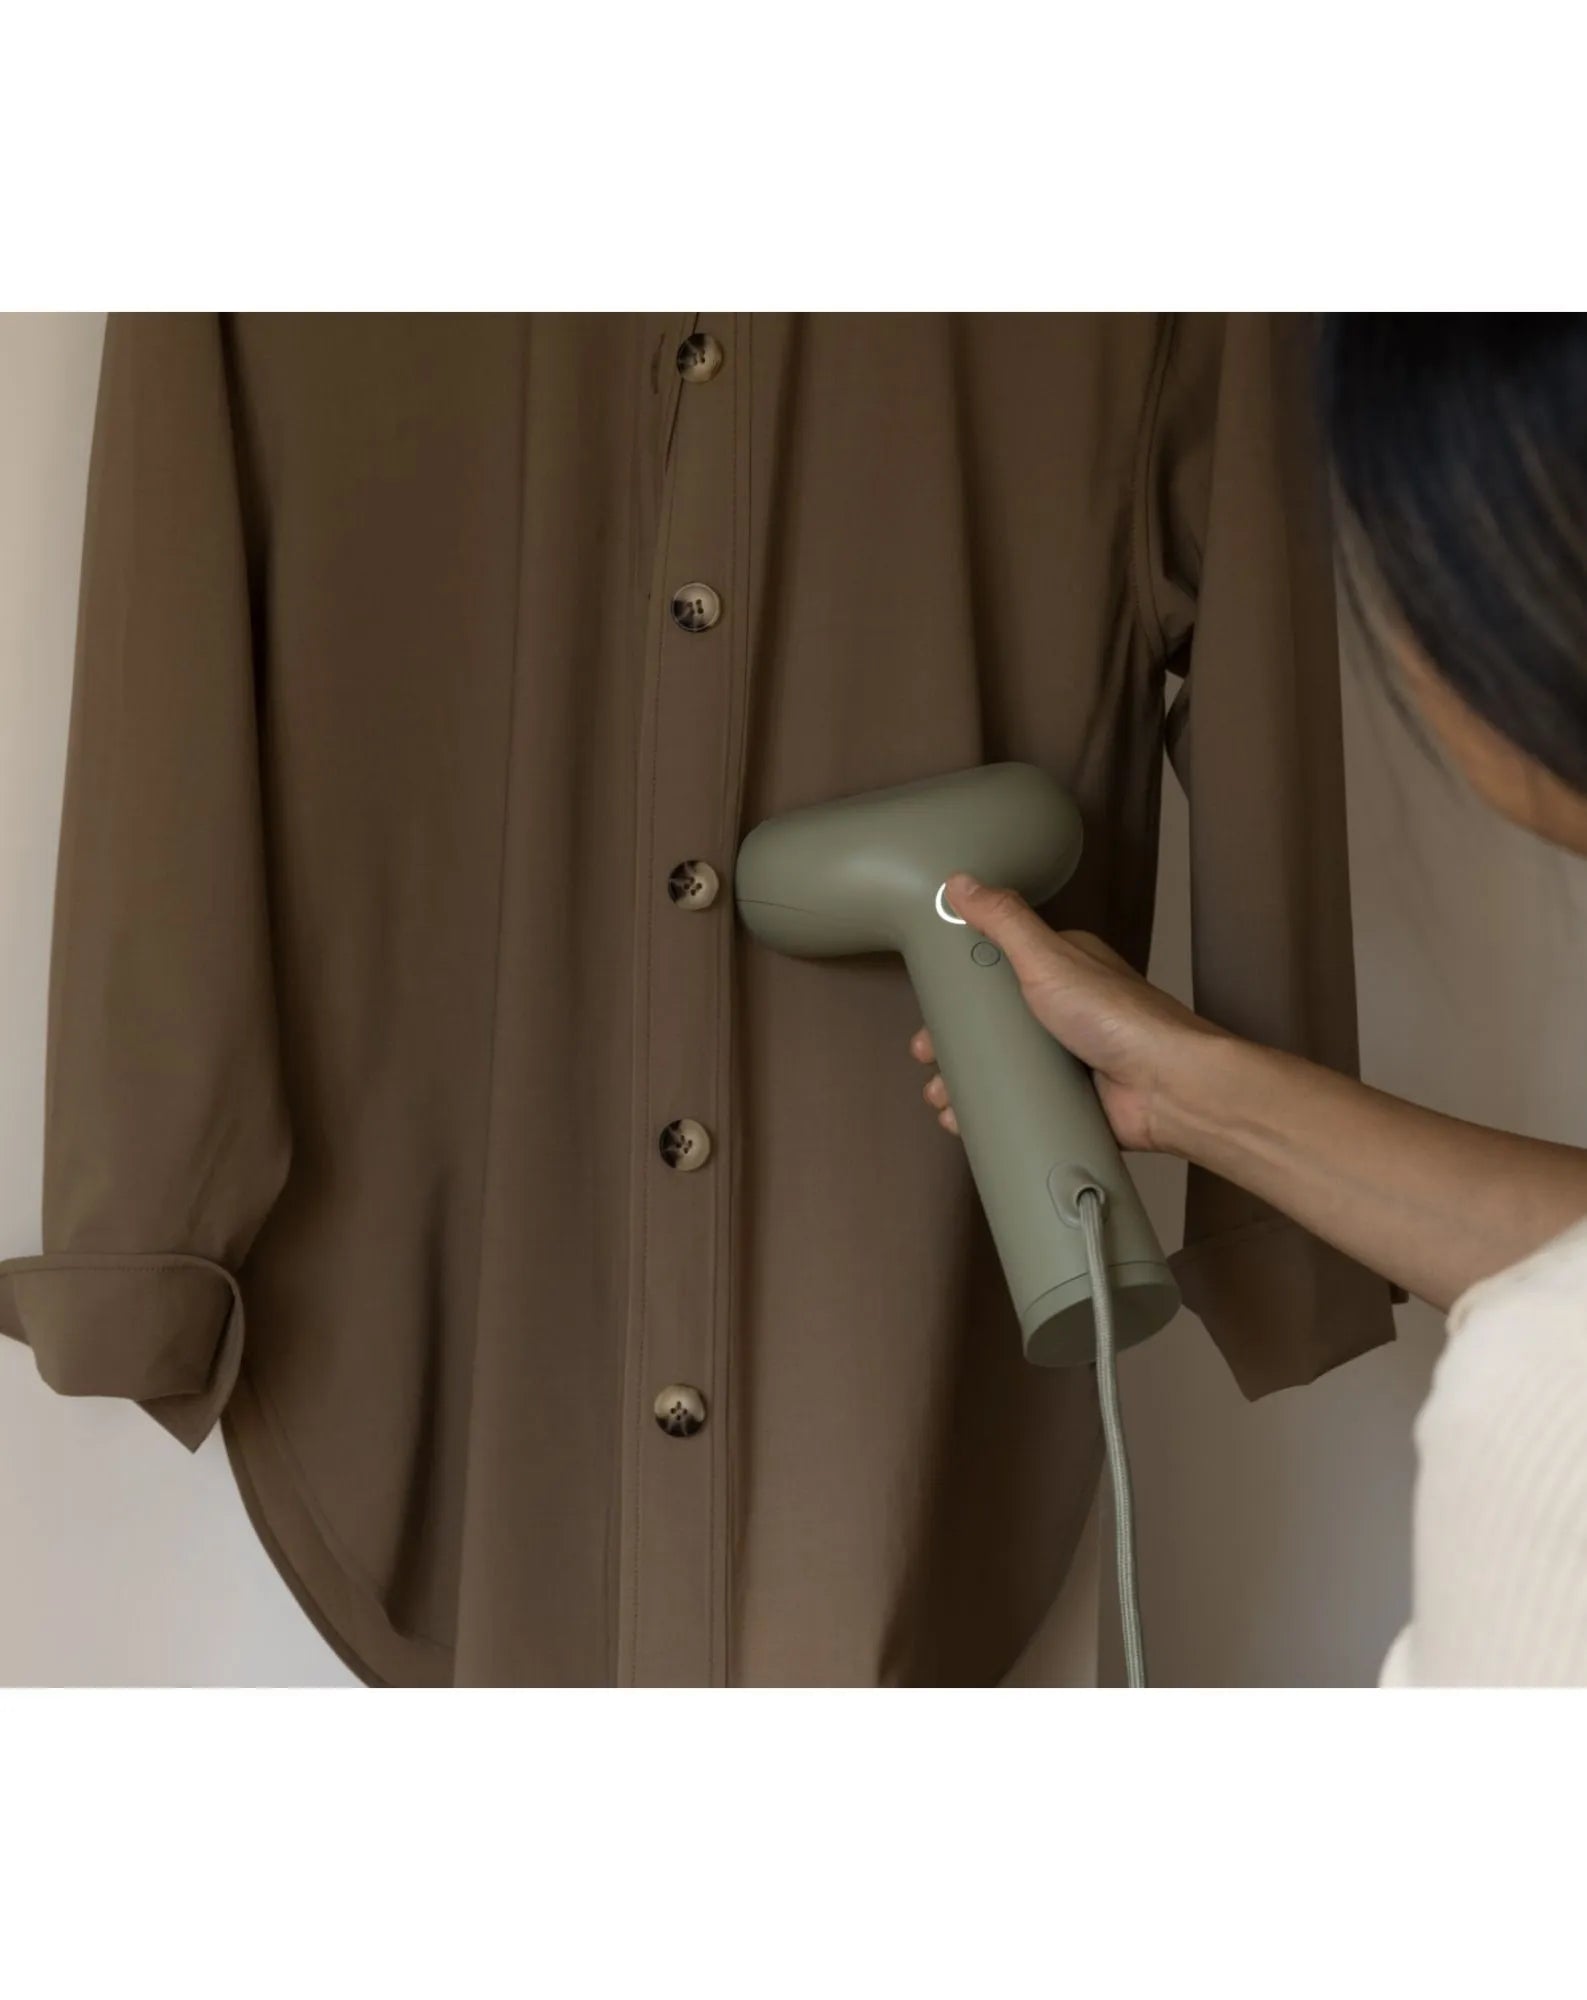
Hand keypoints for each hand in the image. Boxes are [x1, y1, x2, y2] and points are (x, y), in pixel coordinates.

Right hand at [910, 871, 1223, 1154]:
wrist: (1167, 1087)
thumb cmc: (1119, 1017)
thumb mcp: (1049, 957)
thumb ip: (1004, 919)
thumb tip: (962, 883)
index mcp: (1059, 969)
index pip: (997, 971)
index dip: (960, 989)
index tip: (930, 1008)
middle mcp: (1062, 1011)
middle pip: (993, 1025)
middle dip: (954, 1045)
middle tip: (927, 1059)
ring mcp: (1066, 1057)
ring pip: (1001, 1067)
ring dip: (964, 1083)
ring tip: (941, 1098)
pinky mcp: (1070, 1099)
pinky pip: (1020, 1103)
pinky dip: (990, 1114)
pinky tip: (965, 1123)